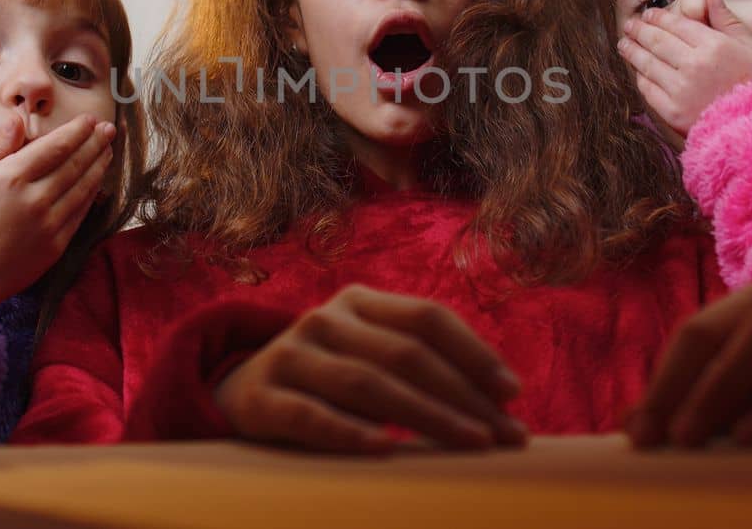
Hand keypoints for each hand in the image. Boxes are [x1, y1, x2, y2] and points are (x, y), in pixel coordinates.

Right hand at [0, 114, 115, 307]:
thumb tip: (16, 121)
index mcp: (11, 178)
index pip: (55, 146)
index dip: (76, 131)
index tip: (88, 120)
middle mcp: (36, 199)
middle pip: (75, 164)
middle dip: (94, 143)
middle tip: (108, 129)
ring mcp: (49, 224)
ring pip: (83, 188)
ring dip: (98, 166)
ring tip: (108, 151)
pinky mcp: (56, 246)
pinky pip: (80, 214)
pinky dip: (92, 196)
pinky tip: (96, 184)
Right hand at [214, 285, 527, 452]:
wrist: (238, 393)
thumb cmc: (329, 381)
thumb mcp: (368, 355)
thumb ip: (419, 364)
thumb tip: (502, 401)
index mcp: (359, 301)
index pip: (427, 317)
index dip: (475, 352)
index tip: (513, 393)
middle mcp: (325, 319)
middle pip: (406, 354)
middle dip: (464, 396)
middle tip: (505, 434)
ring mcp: (290, 354)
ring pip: (368, 385)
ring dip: (428, 416)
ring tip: (471, 443)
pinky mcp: (260, 397)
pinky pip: (310, 416)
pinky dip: (350, 432)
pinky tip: (386, 450)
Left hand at [616, 0, 751, 135]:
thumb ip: (728, 21)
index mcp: (713, 46)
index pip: (676, 25)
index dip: (658, 18)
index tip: (648, 15)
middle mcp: (693, 64)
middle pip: (657, 41)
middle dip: (639, 31)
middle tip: (629, 26)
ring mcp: (680, 89)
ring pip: (648, 63)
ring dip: (632, 51)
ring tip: (624, 44)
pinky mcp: (672, 111)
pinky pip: (649, 89)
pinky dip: (641, 77)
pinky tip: (637, 70)